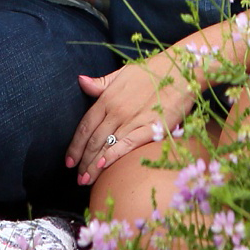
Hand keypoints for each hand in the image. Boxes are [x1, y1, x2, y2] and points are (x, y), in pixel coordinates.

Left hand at [66, 51, 200, 186]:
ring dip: (95, 165)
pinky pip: (129, 143)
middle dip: (83, 161)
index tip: (68, 161)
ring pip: (108, 145)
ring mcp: (134, 118)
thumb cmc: (152, 70)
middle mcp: (117, 109)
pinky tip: (105, 166)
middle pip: (94, 140)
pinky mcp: (152, 126)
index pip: (86, 125)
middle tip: (77, 178)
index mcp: (109, 97)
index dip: (75, 145)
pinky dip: (115, 154)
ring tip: (86, 180)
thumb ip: (101, 83)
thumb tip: (80, 80)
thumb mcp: (123, 73)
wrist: (181, 69)